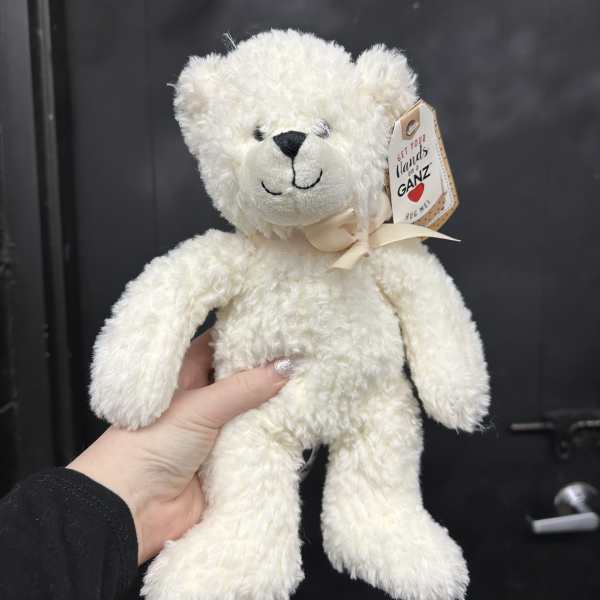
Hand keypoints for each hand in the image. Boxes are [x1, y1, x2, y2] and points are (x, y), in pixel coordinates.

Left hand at [69, 331, 291, 563]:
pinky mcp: (227, 462)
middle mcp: (203, 402)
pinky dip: (274, 439)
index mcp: (186, 377)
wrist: (131, 512)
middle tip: (303, 357)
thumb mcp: (199, 407)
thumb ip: (244, 387)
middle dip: (268, 372)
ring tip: (309, 387)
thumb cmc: (148, 446)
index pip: (219, 346)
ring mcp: (216, 433)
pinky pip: (257, 445)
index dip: (245, 335)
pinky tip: (299, 426)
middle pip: (242, 380)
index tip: (278, 328)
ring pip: (253, 413)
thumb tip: (286, 366)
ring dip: (274, 407)